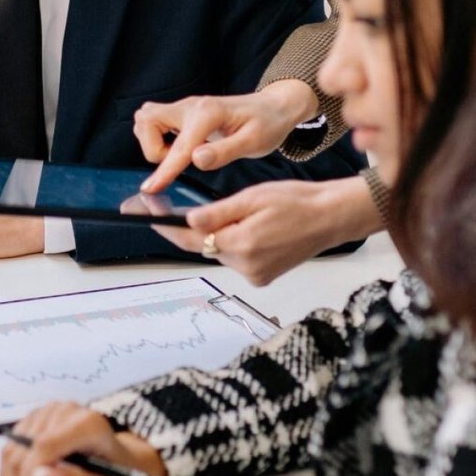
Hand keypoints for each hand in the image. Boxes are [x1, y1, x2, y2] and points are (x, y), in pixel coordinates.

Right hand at [135, 79, 318, 190]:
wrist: (273, 108)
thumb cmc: (267, 124)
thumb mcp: (254, 142)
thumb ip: (224, 152)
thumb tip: (196, 159)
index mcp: (209, 114)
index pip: (180, 146)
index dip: (165, 170)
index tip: (150, 188)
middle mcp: (191, 106)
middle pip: (147, 121)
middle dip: (153, 148)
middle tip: (177, 163)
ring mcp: (185, 107)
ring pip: (146, 120)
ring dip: (153, 143)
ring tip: (179, 156)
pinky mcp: (183, 113)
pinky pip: (155, 122)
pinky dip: (158, 138)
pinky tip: (181, 149)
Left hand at [154, 177, 379, 285]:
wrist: (331, 218)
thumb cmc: (297, 202)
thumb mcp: (253, 198)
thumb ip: (219, 213)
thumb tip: (189, 221)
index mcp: (242, 244)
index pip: (191, 240)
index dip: (164, 226)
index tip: (143, 213)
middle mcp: (246, 266)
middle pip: (203, 247)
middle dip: (188, 229)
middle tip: (165, 208)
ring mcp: (255, 275)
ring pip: (219, 252)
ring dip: (216, 235)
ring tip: (228, 212)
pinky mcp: (262, 277)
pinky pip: (236, 258)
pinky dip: (233, 243)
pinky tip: (246, 226)